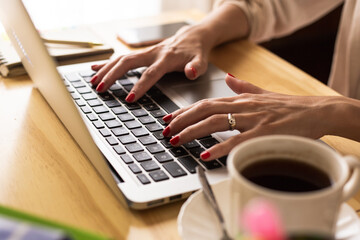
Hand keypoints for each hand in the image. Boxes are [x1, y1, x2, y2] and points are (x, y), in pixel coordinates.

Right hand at [90, 24, 211, 101]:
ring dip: (106, 70)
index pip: (150, 74)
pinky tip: (94, 69)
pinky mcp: (142, 53)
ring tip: (93, 82)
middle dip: (113, 76)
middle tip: (101, 89)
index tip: (130, 99)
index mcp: (166, 59)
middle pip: (127, 63)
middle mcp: (152, 54)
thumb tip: (190, 72)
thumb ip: (196, 68)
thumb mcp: (201, 61)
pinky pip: (121, 57)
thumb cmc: (196, 52)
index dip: (140, 86)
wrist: (192, 37)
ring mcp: (145, 52)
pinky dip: (107, 63)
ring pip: (121, 59)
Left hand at [162, 74, 337, 160]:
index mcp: (240, 99)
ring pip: (215, 122)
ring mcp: (251, 119)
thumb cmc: (289, 106)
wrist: (316, 111)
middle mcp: (242, 106)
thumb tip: (229, 76)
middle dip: (181, 120)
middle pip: (204, 110)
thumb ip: (243, 86)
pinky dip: (219, 148)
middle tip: (165, 131)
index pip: (205, 103)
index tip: (168, 118)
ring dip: (192, 132)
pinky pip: (236, 141)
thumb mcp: (262, 93)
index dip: (184, 110)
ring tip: (176, 141)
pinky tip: (205, 154)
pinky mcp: (262, 133)